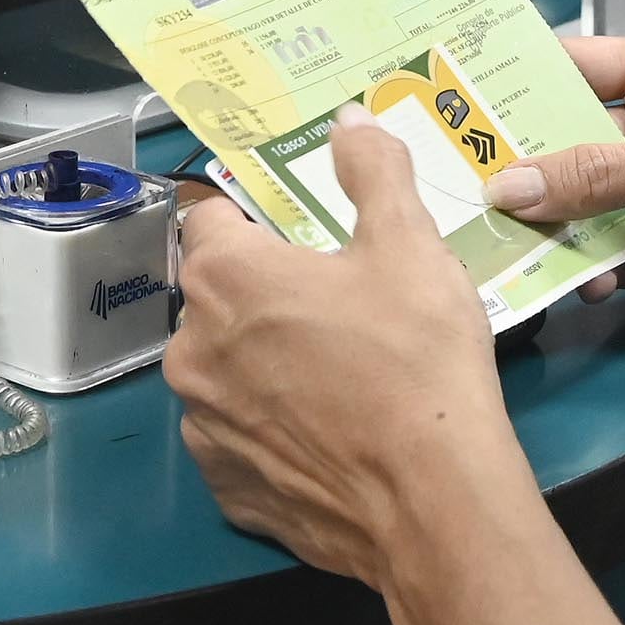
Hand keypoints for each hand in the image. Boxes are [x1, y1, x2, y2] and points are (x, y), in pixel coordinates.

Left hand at [169, 109, 532, 590]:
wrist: (433, 502)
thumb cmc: (415, 361)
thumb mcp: (409, 245)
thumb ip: (372, 171)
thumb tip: (350, 122)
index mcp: (225, 277)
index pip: (210, 216)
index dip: (255, 216)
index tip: (299, 233)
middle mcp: (191, 349)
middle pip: (217, 298)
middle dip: (266, 294)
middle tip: (339, 304)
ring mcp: (203, 427)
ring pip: (225, 370)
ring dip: (263, 364)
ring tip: (341, 374)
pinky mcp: (227, 490)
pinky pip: (240, 440)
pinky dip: (272, 431)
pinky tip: (329, 433)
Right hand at [483, 36, 624, 357]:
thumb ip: (600, 176)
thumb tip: (511, 184)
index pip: (581, 65)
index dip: (521, 76)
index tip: (451, 89)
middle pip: (570, 140)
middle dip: (519, 160)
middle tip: (452, 176)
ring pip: (582, 204)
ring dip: (546, 223)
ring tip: (493, 237)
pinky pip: (608, 258)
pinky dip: (584, 270)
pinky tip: (563, 282)